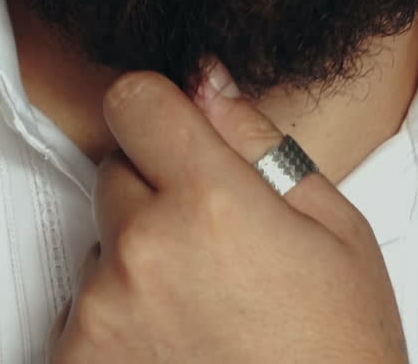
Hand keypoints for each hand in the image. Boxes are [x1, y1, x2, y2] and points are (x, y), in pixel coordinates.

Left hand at [47, 60, 408, 362]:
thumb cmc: (339, 354)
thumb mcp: (334, 231)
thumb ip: (256, 141)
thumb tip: (206, 80)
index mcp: (209, 199)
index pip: (133, 100)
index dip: (157, 112)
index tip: (173, 135)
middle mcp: (143, 249)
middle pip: (114, 173)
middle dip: (153, 195)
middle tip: (212, 249)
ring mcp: (101, 314)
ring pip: (99, 246)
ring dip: (133, 264)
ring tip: (199, 313)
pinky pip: (78, 313)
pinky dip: (113, 325)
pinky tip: (174, 352)